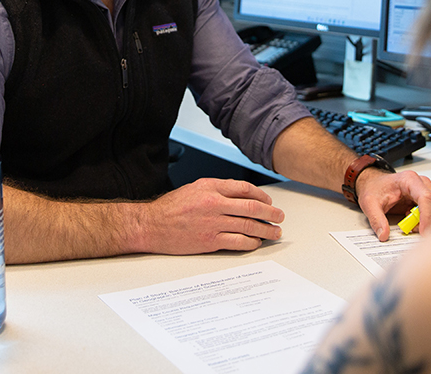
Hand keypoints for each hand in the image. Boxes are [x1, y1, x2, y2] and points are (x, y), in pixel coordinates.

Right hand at [137, 178, 284, 253]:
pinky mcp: (209, 241)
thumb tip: (241, 195)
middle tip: (279, 217)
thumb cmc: (171, 208)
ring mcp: (213, 223)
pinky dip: (250, 242)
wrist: (151, 225)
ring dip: (265, 230)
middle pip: (251, 207)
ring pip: (248, 225)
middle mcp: (213, 203)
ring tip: (274, 232)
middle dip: (270, 213)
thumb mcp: (194, 188)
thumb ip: (217, 189)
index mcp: (210, 187)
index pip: (244, 189)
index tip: (268, 201)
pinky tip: (256, 242)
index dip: (261, 196)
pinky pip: (237, 241)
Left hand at [356, 169, 430, 241]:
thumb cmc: (375, 188)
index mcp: (409, 180)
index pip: (426, 197)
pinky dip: (430, 223)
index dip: (427, 216)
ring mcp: (426, 192)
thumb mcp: (370, 203)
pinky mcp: (426, 201)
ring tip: (414, 228)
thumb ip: (376, 219)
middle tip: (420, 233)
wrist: (374, 184)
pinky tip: (415, 225)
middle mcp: (421, 184)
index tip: (424, 232)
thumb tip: (384, 234)